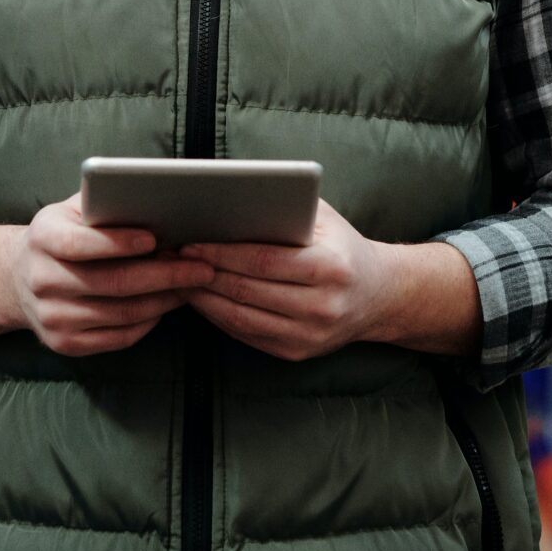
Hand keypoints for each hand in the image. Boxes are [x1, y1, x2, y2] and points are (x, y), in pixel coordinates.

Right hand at [12, 194, 214, 357]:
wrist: (19, 277)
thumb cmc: (62, 234)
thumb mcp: (72, 210)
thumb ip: (104, 203)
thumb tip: (155, 201)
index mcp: (42, 238)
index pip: (79, 244)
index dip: (119, 242)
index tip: (155, 239)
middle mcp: (42, 280)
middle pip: (112, 282)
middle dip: (164, 275)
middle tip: (200, 268)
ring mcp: (52, 317)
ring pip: (121, 313)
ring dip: (164, 300)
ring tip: (191, 286)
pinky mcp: (64, 343)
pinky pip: (118, 337)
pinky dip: (149, 322)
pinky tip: (165, 305)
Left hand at [181, 201, 400, 361]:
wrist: (378, 295)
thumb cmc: (341, 246)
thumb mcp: (323, 218)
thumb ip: (285, 207)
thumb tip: (229, 197)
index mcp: (329, 267)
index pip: (262, 261)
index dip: (221, 253)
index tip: (190, 243)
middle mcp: (322, 306)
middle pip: (247, 291)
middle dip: (205, 274)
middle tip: (173, 259)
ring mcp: (309, 336)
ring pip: (241, 317)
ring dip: (204, 299)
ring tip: (179, 278)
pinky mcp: (297, 353)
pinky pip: (247, 334)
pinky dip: (218, 316)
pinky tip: (201, 298)